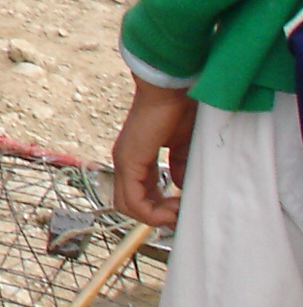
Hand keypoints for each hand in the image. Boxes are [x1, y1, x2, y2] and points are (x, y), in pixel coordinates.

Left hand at [111, 76, 198, 227]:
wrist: (173, 89)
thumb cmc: (180, 111)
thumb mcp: (183, 147)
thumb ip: (180, 167)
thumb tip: (181, 187)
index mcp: (136, 160)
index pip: (138, 196)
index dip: (159, 209)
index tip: (183, 208)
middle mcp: (125, 163)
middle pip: (129, 205)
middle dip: (156, 217)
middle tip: (181, 212)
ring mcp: (124, 162)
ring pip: (126, 206)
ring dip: (155, 217)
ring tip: (179, 210)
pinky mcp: (129, 161)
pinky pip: (132, 200)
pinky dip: (152, 212)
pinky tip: (173, 207)